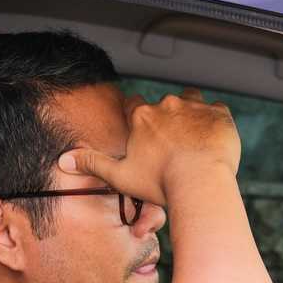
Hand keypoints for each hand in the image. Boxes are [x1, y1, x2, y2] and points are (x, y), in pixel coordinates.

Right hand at [58, 88, 239, 204]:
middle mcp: (166, 105)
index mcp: (142, 117)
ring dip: (192, 112)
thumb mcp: (120, 176)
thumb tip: (63, 159)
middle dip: (167, 119)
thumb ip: (92, 164)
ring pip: (192, 99)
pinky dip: (216, 120)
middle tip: (174, 143)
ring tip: (196, 135)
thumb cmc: (160, 183)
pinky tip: (216, 138)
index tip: (144, 129)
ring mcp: (194, 107)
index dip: (138, 116)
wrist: (200, 184)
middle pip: (164, 104)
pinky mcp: (219, 114)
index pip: (134, 105)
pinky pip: (218, 109)